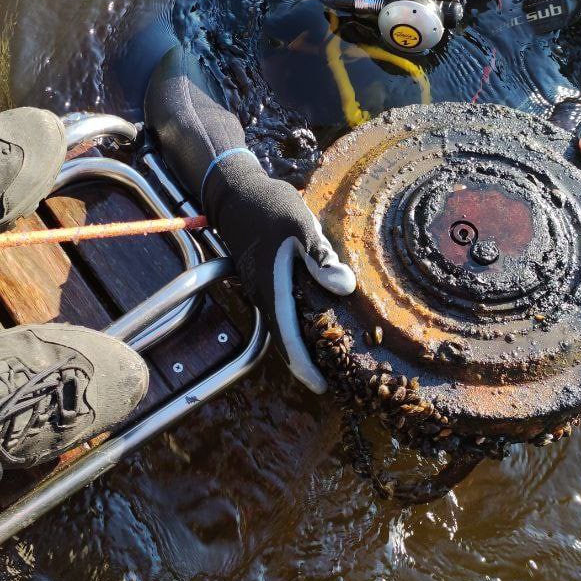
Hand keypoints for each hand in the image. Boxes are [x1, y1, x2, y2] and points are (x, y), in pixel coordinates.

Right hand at [202, 153, 355, 393]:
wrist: (235, 193)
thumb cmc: (270, 207)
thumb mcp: (300, 224)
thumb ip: (320, 256)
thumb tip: (344, 287)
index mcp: (272, 286)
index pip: (288, 337)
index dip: (304, 366)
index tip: (321, 387)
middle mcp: (262, 294)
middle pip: (284, 339)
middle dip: (306, 363)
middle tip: (335, 381)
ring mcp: (260, 288)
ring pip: (282, 326)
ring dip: (303, 346)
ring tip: (329, 361)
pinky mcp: (262, 279)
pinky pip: (280, 311)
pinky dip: (297, 326)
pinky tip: (316, 324)